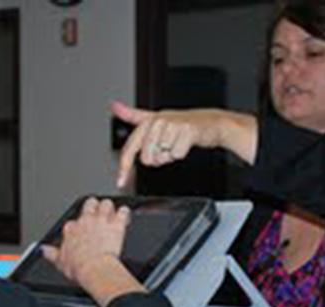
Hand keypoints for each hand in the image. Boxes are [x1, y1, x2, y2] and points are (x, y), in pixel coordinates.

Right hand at [43, 197, 145, 306]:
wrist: (95, 269)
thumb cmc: (79, 267)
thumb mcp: (60, 262)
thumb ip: (51, 254)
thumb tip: (44, 250)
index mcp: (71, 229)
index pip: (73, 221)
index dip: (78, 225)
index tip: (81, 231)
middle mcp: (86, 221)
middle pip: (90, 204)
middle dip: (94, 206)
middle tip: (97, 213)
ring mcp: (102, 221)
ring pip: (106, 203)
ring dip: (109, 207)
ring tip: (111, 212)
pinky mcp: (117, 224)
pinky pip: (123, 212)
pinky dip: (125, 213)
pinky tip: (125, 215)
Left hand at [112, 101, 257, 187]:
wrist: (210, 123)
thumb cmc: (182, 123)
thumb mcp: (155, 117)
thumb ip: (133, 115)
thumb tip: (114, 106)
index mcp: (148, 121)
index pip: (130, 148)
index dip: (124, 167)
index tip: (120, 182)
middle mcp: (158, 121)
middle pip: (147, 158)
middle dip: (158, 159)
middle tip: (168, 147)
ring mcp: (172, 125)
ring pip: (162, 157)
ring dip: (170, 155)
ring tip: (178, 142)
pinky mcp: (187, 131)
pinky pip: (177, 155)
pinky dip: (182, 153)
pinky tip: (186, 143)